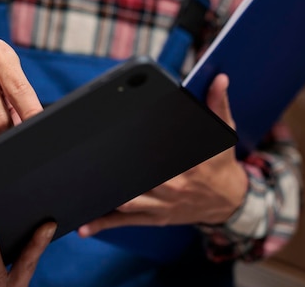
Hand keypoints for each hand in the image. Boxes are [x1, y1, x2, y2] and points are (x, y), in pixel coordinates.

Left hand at [78, 74, 247, 236]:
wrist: (229, 201)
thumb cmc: (220, 163)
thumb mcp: (224, 132)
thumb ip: (218, 104)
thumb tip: (218, 79)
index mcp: (186, 163)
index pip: (155, 152)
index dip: (134, 144)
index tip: (113, 134)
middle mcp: (172, 186)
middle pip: (135, 176)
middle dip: (111, 168)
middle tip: (83, 158)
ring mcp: (161, 205)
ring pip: (125, 201)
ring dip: (101, 196)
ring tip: (75, 188)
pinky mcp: (155, 217)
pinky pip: (126, 222)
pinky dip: (104, 224)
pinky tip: (84, 225)